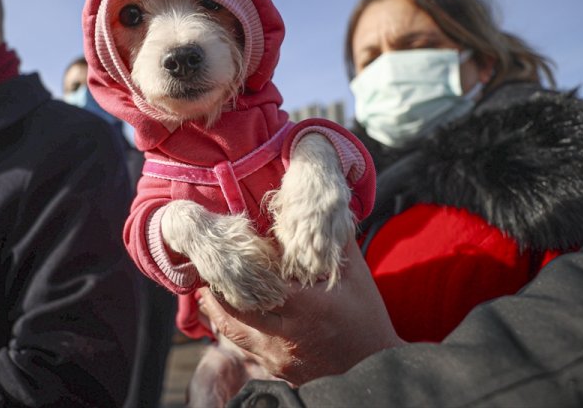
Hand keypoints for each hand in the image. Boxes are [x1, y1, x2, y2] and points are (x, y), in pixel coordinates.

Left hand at [198, 240, 403, 385]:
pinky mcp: (279, 371)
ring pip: (234, 335)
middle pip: (234, 314)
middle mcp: (287, 336)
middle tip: (205, 275)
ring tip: (209, 292)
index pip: (256, 288)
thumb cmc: (367, 317)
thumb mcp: (355, 276)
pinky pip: (247, 349)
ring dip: (220, 313)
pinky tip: (232, 315)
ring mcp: (280, 358)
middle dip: (216, 294)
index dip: (234, 273)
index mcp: (305, 308)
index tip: (221, 257)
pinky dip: (238, 331)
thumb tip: (316, 210)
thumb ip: (334, 244)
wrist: (377, 367)